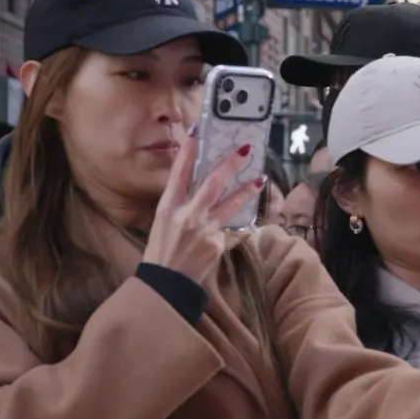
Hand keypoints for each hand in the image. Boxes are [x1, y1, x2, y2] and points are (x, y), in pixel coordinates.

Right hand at [141, 129, 261, 287]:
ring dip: (246, 190)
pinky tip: (246, 225)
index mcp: (167, 207)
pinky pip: (230, 232)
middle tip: (244, 151)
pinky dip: (236, 229)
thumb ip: (178, 207)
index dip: (188, 151)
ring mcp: (203, 230)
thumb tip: (196, 192)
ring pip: (230, 204)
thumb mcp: (162, 225)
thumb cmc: (160, 255)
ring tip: (259, 180)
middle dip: (230, 164)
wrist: (165, 287)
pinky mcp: (216, 246)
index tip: (197, 131)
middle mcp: (186, 215)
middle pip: (212, 183)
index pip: (179, 173)